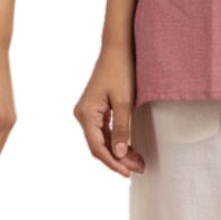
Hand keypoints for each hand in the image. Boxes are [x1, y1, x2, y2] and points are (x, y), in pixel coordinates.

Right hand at [73, 42, 145, 175]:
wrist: (117, 48)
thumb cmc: (120, 70)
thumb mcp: (125, 101)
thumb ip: (122, 129)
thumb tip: (118, 154)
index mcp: (86, 113)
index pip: (97, 147)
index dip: (112, 162)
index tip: (128, 171)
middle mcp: (82, 114)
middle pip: (98, 146)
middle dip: (118, 159)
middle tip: (139, 168)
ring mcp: (87, 112)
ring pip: (101, 140)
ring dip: (118, 152)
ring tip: (137, 161)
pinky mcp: (95, 110)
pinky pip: (103, 131)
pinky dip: (116, 141)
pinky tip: (129, 148)